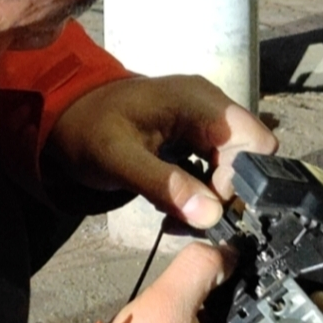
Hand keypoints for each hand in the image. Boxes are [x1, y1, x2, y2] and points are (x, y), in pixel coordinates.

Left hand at [46, 75, 276, 227]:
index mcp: (200, 102)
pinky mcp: (195, 143)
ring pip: (233, 173)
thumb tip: (210, 214)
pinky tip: (171, 208)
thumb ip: (164, 184)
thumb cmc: (89, 131)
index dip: (241, 180)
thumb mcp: (119, 160)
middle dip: (222, 198)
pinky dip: (198, 197)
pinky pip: (214, 175)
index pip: (257, 144)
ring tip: (172, 217)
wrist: (66, 120)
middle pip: (249, 162)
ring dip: (208, 203)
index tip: (204, 204)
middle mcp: (211, 109)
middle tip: (183, 220)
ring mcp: (204, 125)